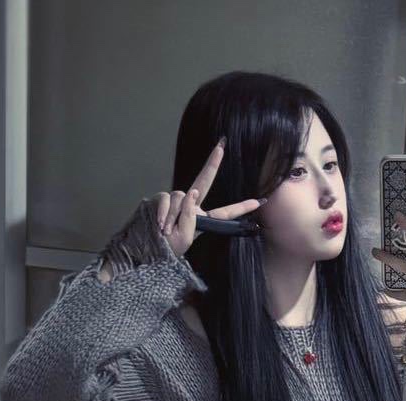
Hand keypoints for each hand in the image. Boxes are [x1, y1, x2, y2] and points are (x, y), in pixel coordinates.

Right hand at [155, 138, 265, 258]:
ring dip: (173, 215)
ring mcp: (176, 201)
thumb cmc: (167, 249)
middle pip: (203, 182)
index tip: (259, 201)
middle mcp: (191, 207)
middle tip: (222, 145)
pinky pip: (165, 199)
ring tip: (165, 230)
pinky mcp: (161, 199)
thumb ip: (190, 216)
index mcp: (202, 220)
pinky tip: (159, 224)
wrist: (145, 250)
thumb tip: (191, 193)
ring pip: (180, 196)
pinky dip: (163, 212)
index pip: (224, 213)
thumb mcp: (184, 239)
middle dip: (212, 163)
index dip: (241, 208)